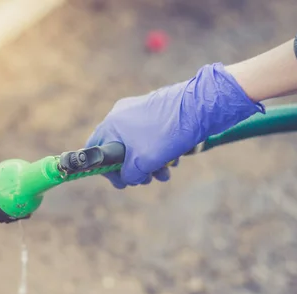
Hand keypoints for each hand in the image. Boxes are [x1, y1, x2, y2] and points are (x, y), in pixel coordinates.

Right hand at [85, 63, 263, 188]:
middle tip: (147, 180)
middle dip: (134, 170)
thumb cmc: (167, 134)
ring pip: (139, 147)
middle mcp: (123, 115)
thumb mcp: (142, 162)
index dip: (106, 170)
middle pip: (120, 151)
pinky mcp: (158, 113)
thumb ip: (128, 175)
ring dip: (150, 165)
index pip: (95, 149)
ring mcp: (141, 112)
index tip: (122, 182)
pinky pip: (152, 138)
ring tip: (165, 174)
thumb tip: (129, 178)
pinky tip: (175, 160)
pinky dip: (160, 152)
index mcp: (112, 123)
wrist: (201, 107)